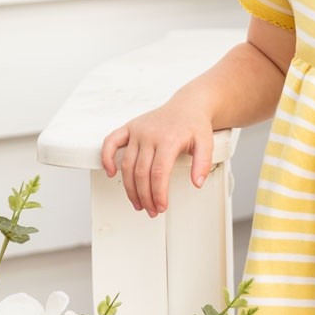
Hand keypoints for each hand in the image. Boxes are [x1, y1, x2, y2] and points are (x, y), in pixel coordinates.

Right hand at [100, 96, 213, 217]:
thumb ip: (203, 163)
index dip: (158, 193)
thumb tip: (197, 183)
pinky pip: (111, 142)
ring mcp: (138, 131)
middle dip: (145, 196)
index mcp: (169, 139)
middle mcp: (150, 135)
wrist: (188, 105)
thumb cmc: (195, 125)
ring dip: (130, 187)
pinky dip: (106, 157)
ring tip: (138, 202)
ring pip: (127, 164)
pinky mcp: (129, 127)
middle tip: (151, 210)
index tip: (161, 206)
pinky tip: (110, 173)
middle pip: (141, 173)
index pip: (158, 173)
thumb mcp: (207, 143)